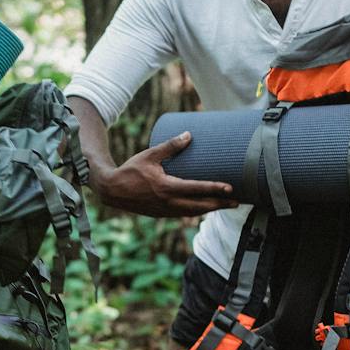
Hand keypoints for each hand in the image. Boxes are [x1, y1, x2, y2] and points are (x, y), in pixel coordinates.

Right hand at [94, 132, 234, 217]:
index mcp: (167, 187)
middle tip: (237, 201)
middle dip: (220, 204)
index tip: (230, 188)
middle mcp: (169, 202)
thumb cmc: (130, 170)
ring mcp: (166, 211)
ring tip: (225, 205)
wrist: (112, 190)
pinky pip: (184, 214)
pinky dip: (197, 211)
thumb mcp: (150, 155)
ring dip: (210, 209)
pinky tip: (205, 208)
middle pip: (201, 206)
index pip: (196, 189)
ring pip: (194, 212)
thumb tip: (189, 135)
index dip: (215, 189)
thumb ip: (170, 146)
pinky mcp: (162, 214)